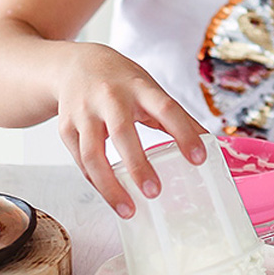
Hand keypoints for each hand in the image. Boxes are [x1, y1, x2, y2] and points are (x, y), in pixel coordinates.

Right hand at [54, 42, 208, 217]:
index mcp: (139, 87)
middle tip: (155, 191)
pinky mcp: (65, 128)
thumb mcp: (150, 89)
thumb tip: (208, 142)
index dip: (184, 133)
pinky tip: (111, 194)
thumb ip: (176, 116)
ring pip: (92, 154)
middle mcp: (110, 98)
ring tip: (129, 209)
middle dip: (138, 164)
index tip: (199, 158)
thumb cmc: (121, 81)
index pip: (166, 109)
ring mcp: (84, 113)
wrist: (76, 65)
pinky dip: (96, 181)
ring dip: (110, 185)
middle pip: (122, 132)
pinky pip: (80, 161)